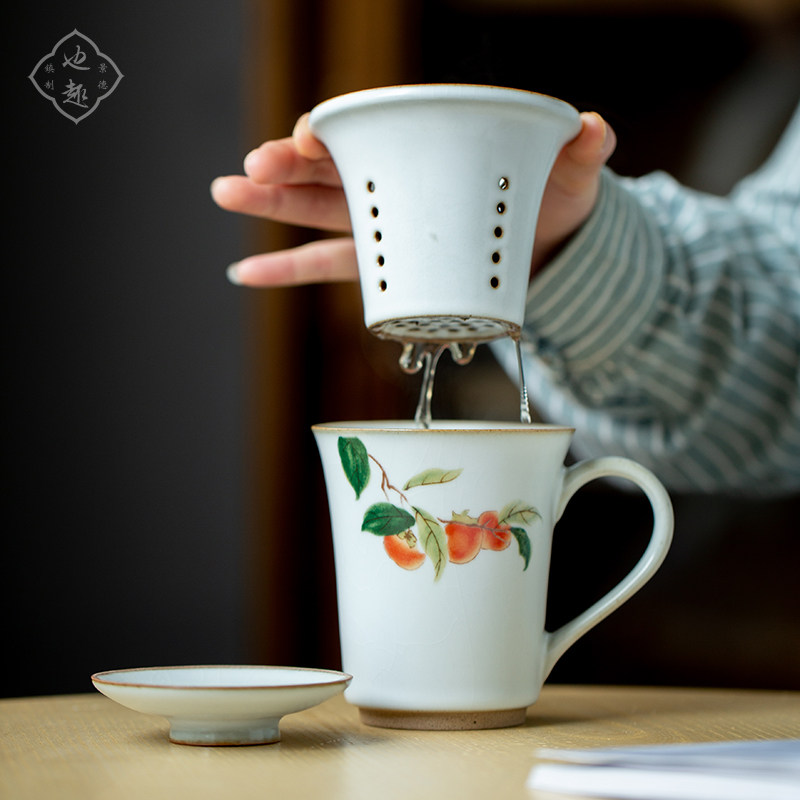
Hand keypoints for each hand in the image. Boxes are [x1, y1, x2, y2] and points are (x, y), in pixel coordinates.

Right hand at [211, 110, 615, 285]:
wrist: (548, 248)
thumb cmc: (551, 200)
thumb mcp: (569, 174)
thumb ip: (581, 149)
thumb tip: (591, 126)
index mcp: (426, 148)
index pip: (368, 132)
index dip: (333, 132)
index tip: (310, 137)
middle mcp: (394, 183)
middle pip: (327, 170)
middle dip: (285, 165)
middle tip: (250, 168)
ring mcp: (383, 227)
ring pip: (315, 212)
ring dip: (270, 206)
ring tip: (226, 194)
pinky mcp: (383, 268)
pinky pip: (325, 267)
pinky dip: (285, 271)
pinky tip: (245, 275)